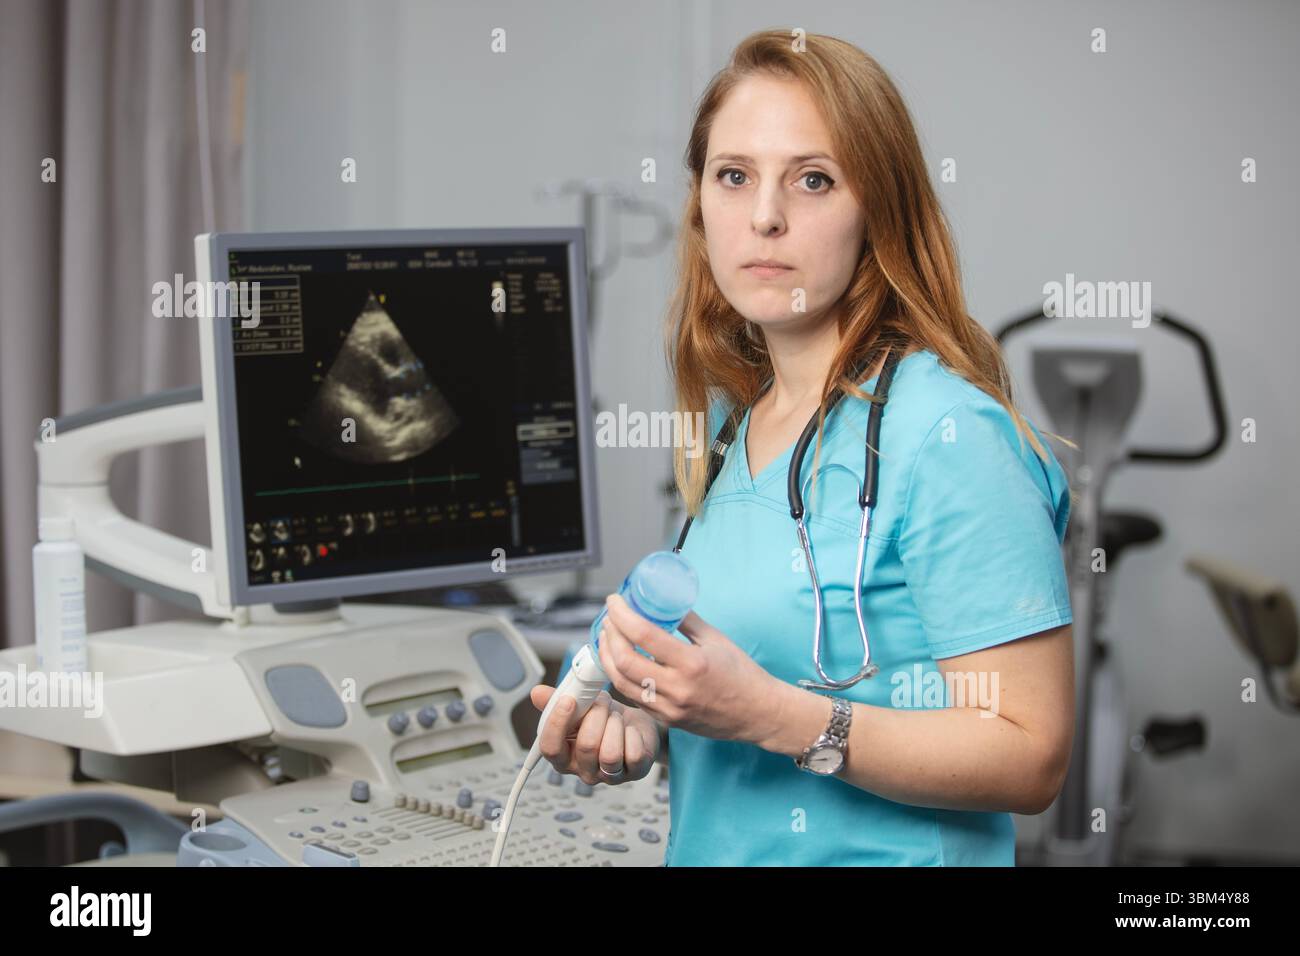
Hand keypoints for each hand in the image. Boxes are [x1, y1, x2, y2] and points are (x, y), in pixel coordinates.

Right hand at [529, 683, 659, 785]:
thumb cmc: (604, 718)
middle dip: (596, 715)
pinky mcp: (634, 773)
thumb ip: (557, 701)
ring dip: (615, 725)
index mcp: (564, 755)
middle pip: (586, 746)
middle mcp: (584, 771)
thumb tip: (537, 693)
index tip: (568, 700)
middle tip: (602, 702)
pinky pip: (633, 755)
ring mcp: (609, 776)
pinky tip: (631, 731)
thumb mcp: (579, 706)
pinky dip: (633, 734)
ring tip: (616, 718)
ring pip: (610, 754)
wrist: (635, 724)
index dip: (557, 723)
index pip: (550, 748)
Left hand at [595, 593, 781, 743]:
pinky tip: (619, 662)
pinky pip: (634, 697)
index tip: (614, 600)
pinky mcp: (667, 720)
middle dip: (609, 635)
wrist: (758, 713)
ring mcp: (670, 708)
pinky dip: (621, 676)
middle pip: (624, 661)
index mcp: (692, 663)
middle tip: (609, 618)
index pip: (644, 635)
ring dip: (607, 657)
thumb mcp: (716, 639)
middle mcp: (677, 688)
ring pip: (622, 683)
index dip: (622, 615)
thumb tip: (663, 602)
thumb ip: (687, 620)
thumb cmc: (742, 674)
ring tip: (607, 638)